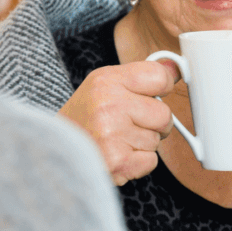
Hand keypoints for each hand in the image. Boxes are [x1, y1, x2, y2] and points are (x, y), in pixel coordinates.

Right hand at [59, 60, 177, 184]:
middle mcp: (109, 105)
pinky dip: (139, 162)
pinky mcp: (117, 161)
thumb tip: (176, 67)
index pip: (160, 76)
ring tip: (117, 140)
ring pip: (158, 139)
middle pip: (164, 114)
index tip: (150, 94)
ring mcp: (112, 134)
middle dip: (154, 123)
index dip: (162, 87)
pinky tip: (118, 155)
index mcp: (107, 81)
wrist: (55, 151)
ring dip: (143, 143)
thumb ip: (142, 76)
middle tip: (128, 124)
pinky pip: (152, 161)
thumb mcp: (105, 85)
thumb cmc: (85, 117)